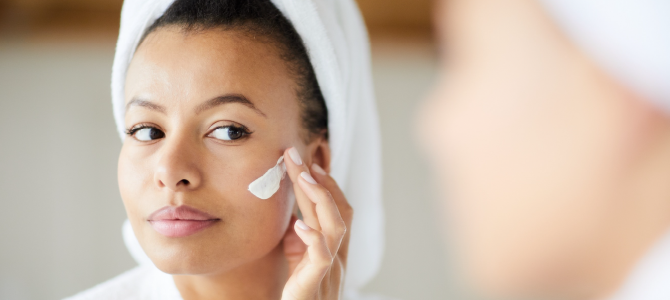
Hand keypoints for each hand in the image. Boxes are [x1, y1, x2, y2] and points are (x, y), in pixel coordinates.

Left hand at [280, 147, 352, 299]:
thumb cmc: (298, 296)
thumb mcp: (298, 262)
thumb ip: (300, 240)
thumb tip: (294, 212)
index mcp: (334, 251)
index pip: (338, 209)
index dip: (327, 184)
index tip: (309, 163)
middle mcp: (337, 258)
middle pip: (337, 210)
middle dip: (319, 180)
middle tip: (297, 156)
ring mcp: (330, 272)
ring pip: (336, 228)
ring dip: (321, 199)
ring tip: (303, 178)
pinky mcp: (314, 286)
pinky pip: (322, 258)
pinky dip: (313, 238)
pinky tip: (299, 224)